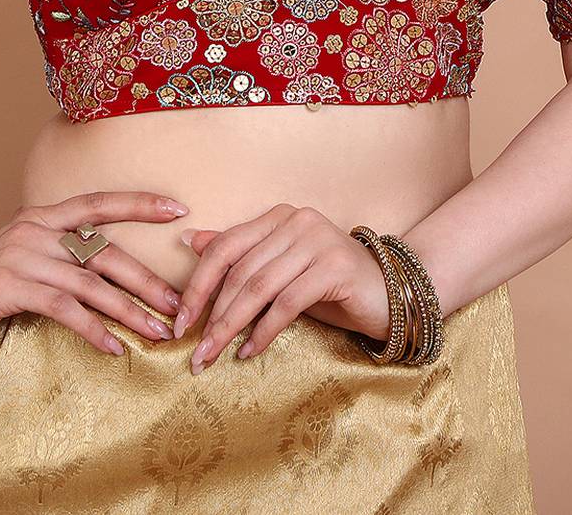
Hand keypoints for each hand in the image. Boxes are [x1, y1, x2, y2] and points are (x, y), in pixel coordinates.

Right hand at [0, 190, 188, 356]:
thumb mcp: (23, 255)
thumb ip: (58, 252)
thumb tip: (106, 268)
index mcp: (42, 216)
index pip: (99, 202)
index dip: (138, 203)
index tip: (177, 209)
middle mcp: (35, 229)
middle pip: (104, 252)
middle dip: (146, 280)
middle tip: (178, 304)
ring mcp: (22, 256)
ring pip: (90, 284)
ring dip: (129, 311)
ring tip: (158, 332)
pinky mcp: (10, 287)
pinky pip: (64, 308)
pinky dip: (93, 330)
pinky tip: (114, 348)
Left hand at [174, 203, 391, 371]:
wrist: (390, 294)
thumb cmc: (329, 285)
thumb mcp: (279, 269)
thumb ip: (239, 255)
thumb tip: (188, 240)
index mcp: (278, 216)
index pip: (225, 247)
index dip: (199, 284)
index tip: (180, 320)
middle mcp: (296, 221)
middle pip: (240, 271)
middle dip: (212, 314)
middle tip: (195, 350)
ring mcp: (317, 241)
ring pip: (260, 288)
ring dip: (231, 326)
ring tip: (214, 355)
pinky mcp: (335, 268)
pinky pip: (288, 303)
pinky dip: (264, 331)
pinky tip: (250, 351)